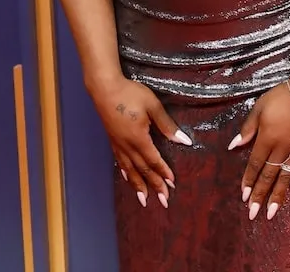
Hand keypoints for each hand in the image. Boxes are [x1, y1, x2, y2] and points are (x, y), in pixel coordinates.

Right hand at [89, 75, 191, 208]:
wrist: (104, 88)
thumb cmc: (131, 93)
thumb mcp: (153, 106)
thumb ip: (167, 125)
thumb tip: (184, 141)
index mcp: (139, 138)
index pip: (154, 161)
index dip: (163, 173)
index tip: (172, 185)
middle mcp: (127, 145)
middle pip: (142, 170)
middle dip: (153, 186)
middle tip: (163, 201)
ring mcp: (117, 143)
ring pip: (129, 169)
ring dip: (138, 185)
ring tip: (144, 199)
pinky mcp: (112, 139)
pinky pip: (120, 161)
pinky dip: (126, 173)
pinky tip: (128, 177)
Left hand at [231, 80, 289, 220]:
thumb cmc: (282, 97)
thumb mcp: (259, 108)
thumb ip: (248, 128)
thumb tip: (233, 145)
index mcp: (266, 139)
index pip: (255, 164)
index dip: (249, 180)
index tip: (243, 196)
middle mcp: (281, 149)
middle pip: (268, 176)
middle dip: (260, 195)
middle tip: (253, 213)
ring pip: (285, 177)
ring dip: (278, 195)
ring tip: (271, 212)